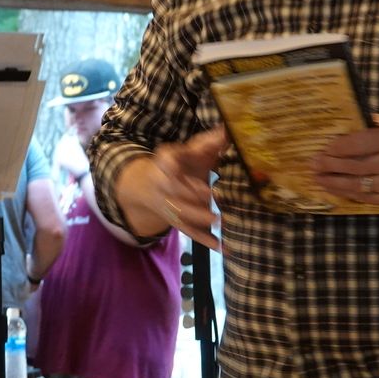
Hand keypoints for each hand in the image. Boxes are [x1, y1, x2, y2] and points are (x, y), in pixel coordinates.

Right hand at [117, 127, 226, 249]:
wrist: (149, 185)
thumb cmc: (179, 163)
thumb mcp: (190, 150)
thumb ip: (210, 142)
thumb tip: (229, 130)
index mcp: (165, 161)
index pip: (169, 163)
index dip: (182, 167)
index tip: (200, 171)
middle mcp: (162, 184)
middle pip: (175, 190)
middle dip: (194, 193)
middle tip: (216, 196)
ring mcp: (167, 206)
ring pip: (180, 213)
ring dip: (199, 217)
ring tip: (219, 221)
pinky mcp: (176, 222)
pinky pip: (189, 232)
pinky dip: (205, 240)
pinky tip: (223, 247)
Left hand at [312, 115, 378, 206]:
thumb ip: (370, 125)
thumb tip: (339, 125)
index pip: (359, 144)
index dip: (337, 148)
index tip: (322, 149)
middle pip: (355, 166)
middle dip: (330, 166)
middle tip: (312, 165)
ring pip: (358, 185)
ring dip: (334, 183)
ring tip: (317, 179)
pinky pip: (367, 198)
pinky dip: (348, 194)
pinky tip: (335, 189)